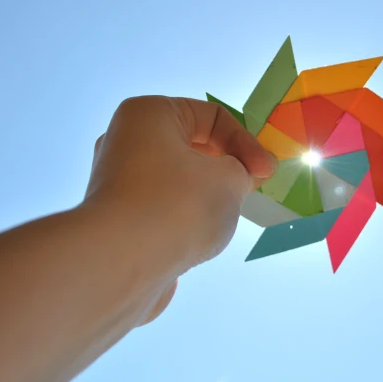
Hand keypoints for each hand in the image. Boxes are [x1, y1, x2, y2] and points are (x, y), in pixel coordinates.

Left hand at [83, 95, 276, 322]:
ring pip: (179, 184)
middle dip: (226, 171)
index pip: (213, 117)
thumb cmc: (178, 205)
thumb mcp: (229, 179)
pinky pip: (163, 213)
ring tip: (217, 222)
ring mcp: (118, 186)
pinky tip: (193, 242)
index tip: (265, 175)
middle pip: (193, 149)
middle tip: (244, 195)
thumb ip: (242, 171)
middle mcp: (126, 143)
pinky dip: (184, 223)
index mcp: (148, 115)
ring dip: (206, 200)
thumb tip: (236, 178)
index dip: (247, 144)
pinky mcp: (117, 223)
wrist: (119, 266)